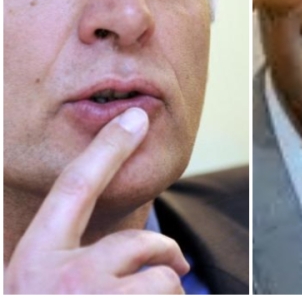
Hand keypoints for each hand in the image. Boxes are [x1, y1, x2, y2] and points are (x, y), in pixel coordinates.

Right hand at [4, 108, 189, 293]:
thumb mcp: (29, 290)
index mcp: (33, 264)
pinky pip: (172, 296)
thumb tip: (104, 249)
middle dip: (165, 253)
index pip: (73, 189)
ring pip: (163, 277)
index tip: (135, 119)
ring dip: (168, 292)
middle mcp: (62, 279)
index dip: (106, 150)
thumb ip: (57, 264)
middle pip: (137, 241)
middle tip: (174, 266)